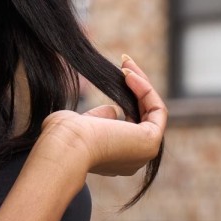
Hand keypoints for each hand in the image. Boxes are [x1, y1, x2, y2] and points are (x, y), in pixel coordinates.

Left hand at [37, 55, 166, 178]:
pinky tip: (129, 75)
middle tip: (125, 62)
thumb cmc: (63, 136)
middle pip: (144, 115)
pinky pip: (157, 110)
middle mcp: (133, 158)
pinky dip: (146, 89)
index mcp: (115, 158)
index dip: (127, 97)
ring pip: (152, 111)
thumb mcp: (82, 124)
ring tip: (126, 64)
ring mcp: (144, 152)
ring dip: (142, 83)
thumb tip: (114, 111)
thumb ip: (99, 119)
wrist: (65, 145)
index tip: (117, 74)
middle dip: (137, 86)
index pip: (130, 125)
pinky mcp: (151, 142)